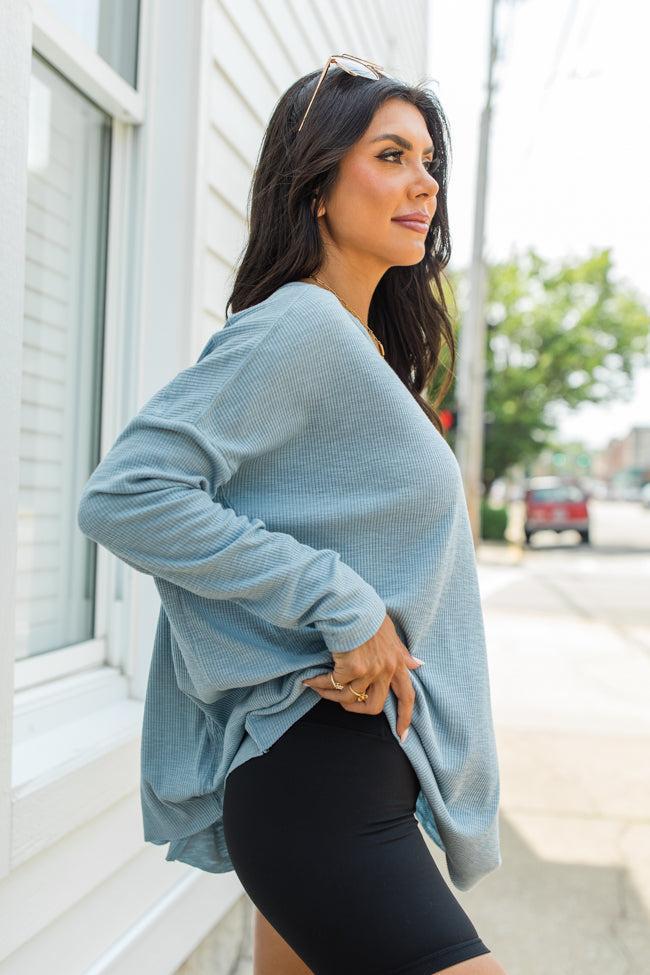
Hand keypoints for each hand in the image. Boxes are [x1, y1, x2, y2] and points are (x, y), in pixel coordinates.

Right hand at [302, 613, 423, 741]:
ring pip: (348, 697)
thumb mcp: (391, 632)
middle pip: (373, 706)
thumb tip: (417, 664)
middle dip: (354, 710)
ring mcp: (371, 671)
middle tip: (342, 704)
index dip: (405, 717)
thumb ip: (401, 651)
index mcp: (398, 662)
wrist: (352, 604)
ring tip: (317, 687)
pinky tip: (310, 680)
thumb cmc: (369, 613)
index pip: (407, 696)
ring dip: (330, 695)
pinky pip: (333, 685)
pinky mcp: (353, 669)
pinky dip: (320, 684)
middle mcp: (387, 669)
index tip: (402, 735)